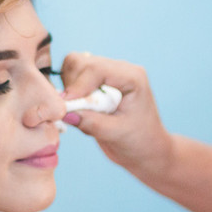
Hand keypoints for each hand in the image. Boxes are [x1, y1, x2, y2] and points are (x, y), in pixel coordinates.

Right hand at [58, 52, 173, 175]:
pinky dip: (70, 90)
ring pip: (75, 66)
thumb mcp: (115, 134)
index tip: (65, 106)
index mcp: (132, 77)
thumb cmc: (139, 141)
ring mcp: (108, 73)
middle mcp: (120, 69)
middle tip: (72, 110)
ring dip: (69, 87)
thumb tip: (65, 112)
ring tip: (78, 110)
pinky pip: (75, 76)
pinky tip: (79, 107)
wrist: (146, 149)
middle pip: (81, 62)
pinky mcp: (98, 81)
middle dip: (72, 85)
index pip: (96, 69)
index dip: (77, 86)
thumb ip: (91, 122)